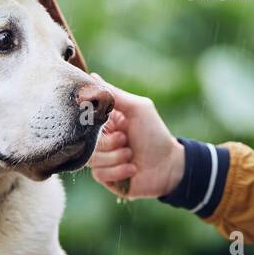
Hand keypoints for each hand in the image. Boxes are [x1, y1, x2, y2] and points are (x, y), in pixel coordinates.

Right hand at [87, 73, 185, 199]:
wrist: (169, 166)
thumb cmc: (155, 134)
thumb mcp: (137, 109)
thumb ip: (115, 95)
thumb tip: (92, 77)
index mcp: (105, 122)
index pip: (83, 118)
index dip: (90, 121)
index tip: (105, 122)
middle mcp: (100, 139)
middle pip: (85, 141)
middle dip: (108, 142)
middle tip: (125, 139)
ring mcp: (102, 159)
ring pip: (91, 158)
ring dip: (115, 157)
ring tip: (131, 155)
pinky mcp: (105, 177)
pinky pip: (99, 174)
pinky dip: (118, 171)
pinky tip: (133, 169)